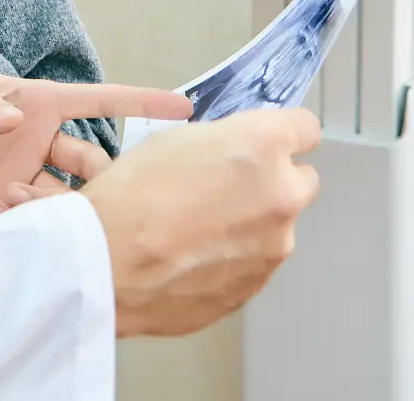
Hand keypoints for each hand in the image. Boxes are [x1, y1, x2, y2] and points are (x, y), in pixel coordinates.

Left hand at [0, 62, 191, 217]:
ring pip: (69, 200)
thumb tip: (14, 120)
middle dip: (110, 181)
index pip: (102, 102)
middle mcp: (40, 143)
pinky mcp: (1, 210)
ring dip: (63, 209)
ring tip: (34, 206)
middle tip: (116, 198)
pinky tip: (4, 220)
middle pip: (95, 164)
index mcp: (40, 104)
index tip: (185, 109)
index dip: (143, 103)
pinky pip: (30, 225)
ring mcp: (25, 179)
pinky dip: (26, 228)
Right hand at [76, 109, 321, 338]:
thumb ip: (223, 143)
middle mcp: (281, 196)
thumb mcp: (173, 140)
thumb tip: (235, 155)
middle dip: (273, 181)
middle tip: (227, 187)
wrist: (108, 263)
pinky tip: (192, 255)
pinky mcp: (256, 285)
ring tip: (197, 228)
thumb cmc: (132, 196)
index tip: (270, 141)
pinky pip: (254, 262)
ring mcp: (273, 247)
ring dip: (250, 223)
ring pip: (276, 226)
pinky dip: (232, 256)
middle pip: (301, 181)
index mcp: (262, 148)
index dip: (285, 132)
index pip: (305, 128)